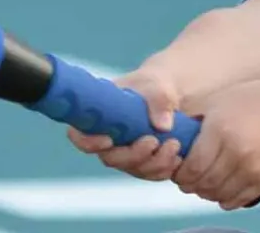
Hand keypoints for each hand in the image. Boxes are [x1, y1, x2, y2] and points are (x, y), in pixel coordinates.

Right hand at [66, 68, 185, 180]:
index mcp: (101, 116)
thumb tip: (163, 126)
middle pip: (111, 158)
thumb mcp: (157, 85)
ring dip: (155, 163)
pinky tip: (178, 156)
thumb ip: (159, 99)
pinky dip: (165, 169)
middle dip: (134, 155)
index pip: (80, 135)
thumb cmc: (155, 85)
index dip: (89, 142)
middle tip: (154, 141)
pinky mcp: (145, 162)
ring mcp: (127, 153)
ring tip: (175, 145)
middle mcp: (110, 138)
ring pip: (134, 169)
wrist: (173, 94)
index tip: (109, 139)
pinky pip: (151, 174)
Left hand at [172, 77, 259, 209]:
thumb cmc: (249, 101)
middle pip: (204, 184)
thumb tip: (169, 146)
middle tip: (187, 179)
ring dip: (206, 193)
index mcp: (220, 131)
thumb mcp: (216, 104)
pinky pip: (238, 200)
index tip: (178, 169)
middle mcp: (237, 152)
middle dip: (190, 185)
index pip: (192, 167)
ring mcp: (254, 168)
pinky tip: (221, 188)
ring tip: (204, 183)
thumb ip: (194, 127)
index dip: (180, 174)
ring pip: (219, 195)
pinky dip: (225, 199)